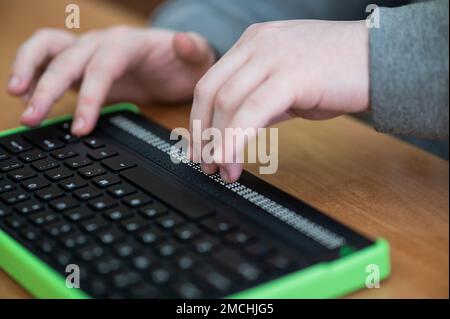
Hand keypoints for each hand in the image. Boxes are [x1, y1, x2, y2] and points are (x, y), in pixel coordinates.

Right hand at [7, 26, 214, 135]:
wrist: (175, 63)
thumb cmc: (184, 64)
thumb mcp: (197, 58)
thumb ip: (193, 50)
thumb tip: (183, 41)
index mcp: (129, 43)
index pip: (102, 67)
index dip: (89, 95)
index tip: (82, 126)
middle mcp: (102, 43)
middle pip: (68, 60)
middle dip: (47, 89)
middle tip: (32, 119)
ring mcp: (88, 52)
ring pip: (48, 50)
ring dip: (29, 73)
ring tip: (18, 101)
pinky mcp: (80, 64)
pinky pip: (47, 59)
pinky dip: (32, 72)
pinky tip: (24, 93)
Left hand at [190, 20, 368, 181]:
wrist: (384, 60)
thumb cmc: (339, 72)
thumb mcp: (288, 83)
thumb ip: (260, 100)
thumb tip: (237, 129)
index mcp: (253, 42)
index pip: (211, 82)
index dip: (200, 119)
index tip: (201, 148)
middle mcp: (257, 43)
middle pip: (211, 91)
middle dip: (203, 134)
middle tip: (206, 164)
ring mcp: (273, 56)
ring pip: (228, 102)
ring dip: (219, 142)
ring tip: (222, 170)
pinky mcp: (291, 75)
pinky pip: (252, 111)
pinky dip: (236, 139)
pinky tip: (231, 160)